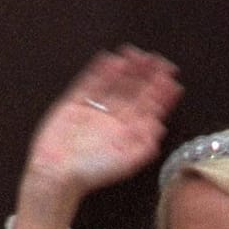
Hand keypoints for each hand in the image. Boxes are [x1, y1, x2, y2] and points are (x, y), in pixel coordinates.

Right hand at [23, 45, 182, 197]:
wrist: (57, 174)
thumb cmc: (93, 173)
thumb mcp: (126, 162)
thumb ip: (144, 145)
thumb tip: (161, 126)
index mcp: (129, 132)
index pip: (149, 108)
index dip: (160, 92)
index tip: (171, 77)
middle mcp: (114, 119)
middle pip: (134, 92)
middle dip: (146, 75)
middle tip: (157, 59)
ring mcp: (95, 109)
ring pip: (114, 84)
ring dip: (126, 69)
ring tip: (136, 53)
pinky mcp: (75, 103)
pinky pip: (89, 83)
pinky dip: (100, 72)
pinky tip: (110, 59)